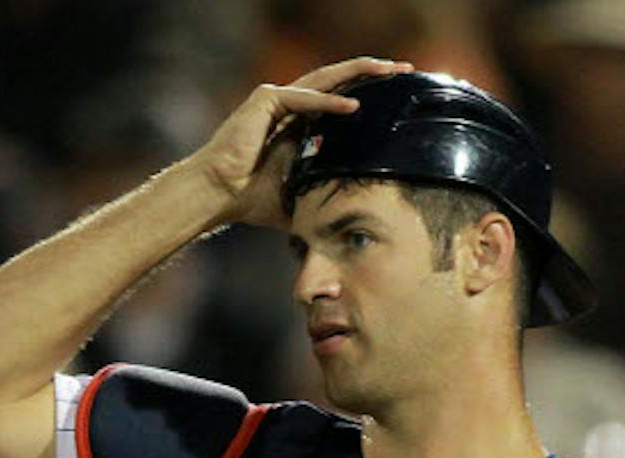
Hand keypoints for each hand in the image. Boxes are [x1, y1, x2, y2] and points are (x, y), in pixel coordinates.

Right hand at [188, 56, 412, 229]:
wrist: (219, 196)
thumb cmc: (253, 200)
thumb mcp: (301, 196)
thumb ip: (323, 197)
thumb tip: (353, 222)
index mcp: (299, 123)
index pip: (339, 99)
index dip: (368, 92)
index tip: (399, 92)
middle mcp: (290, 105)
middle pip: (338, 81)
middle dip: (372, 71)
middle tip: (405, 67)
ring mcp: (277, 99)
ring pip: (324, 79)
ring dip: (358, 73)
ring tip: (388, 70)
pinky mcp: (265, 101)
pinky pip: (303, 98)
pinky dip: (328, 102)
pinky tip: (353, 106)